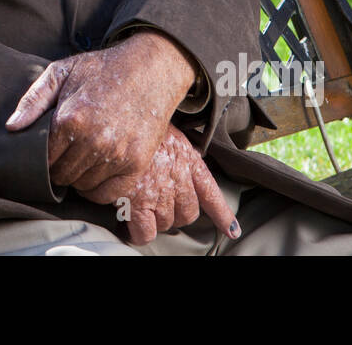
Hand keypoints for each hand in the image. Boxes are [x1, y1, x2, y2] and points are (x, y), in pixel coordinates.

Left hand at [4, 28, 197, 191]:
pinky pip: (107, 194)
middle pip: (61, 175)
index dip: (42, 158)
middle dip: (59, 168)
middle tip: (66, 154)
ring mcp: (117, 155)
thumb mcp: (62, 71)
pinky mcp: (136, 164)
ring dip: (78, 177)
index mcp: (71, 119)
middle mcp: (93, 141)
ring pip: (82, 185)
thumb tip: (11, 127)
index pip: (44, 159)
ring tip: (82, 158)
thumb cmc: (103, 69)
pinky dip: (97, 190)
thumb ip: (33, 99)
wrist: (150, 68)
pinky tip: (96, 172)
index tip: (48, 151)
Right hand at [79, 123, 239, 245]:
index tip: (232, 230)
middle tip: (159, 206)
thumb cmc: (139, 121)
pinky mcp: (137, 202)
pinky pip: (145, 232)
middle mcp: (178, 178)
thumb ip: (180, 148)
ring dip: (155, 220)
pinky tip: (131, 229)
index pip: (211, 193)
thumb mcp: (167, 130)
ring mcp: (159, 192)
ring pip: (166, 223)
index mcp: (188, 160)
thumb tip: (191, 154)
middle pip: (187, 213)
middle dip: (175, 214)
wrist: (120, 118)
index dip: (222, 215)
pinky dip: (139, 234)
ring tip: (140, 208)